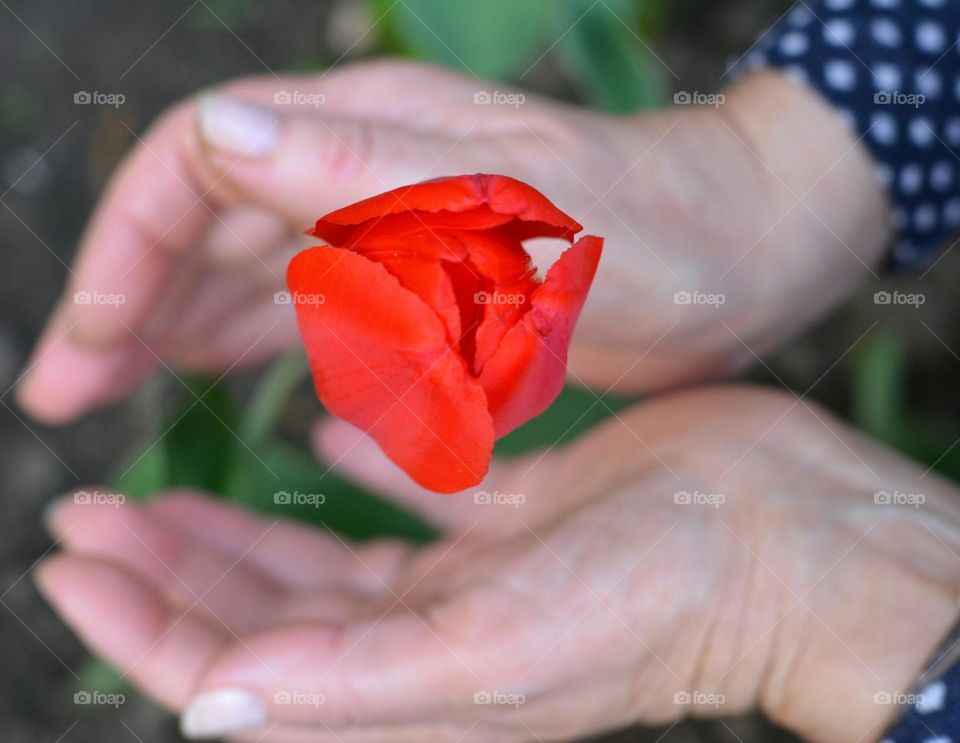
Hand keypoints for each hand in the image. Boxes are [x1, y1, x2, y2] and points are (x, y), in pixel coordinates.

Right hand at [16, 61, 889, 422]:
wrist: (739, 254)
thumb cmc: (654, 226)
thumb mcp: (518, 203)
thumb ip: (371, 171)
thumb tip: (216, 132)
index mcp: (371, 137)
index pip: (197, 168)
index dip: (127, 252)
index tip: (88, 348)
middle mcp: (366, 172)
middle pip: (205, 224)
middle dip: (127, 303)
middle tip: (64, 397)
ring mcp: (391, 225)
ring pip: (249, 270)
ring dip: (174, 326)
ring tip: (113, 390)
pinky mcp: (422, 278)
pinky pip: (309, 304)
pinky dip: (250, 336)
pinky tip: (217, 370)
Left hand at [37, 386, 959, 741]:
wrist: (781, 535)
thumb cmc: (657, 603)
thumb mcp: (499, 653)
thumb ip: (361, 686)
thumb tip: (215, 710)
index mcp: (414, 693)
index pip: (240, 670)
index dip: (146, 623)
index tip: (71, 556)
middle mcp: (428, 645)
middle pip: (264, 618)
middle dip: (168, 572)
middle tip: (88, 511)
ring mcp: (469, 583)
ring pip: (319, 566)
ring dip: (235, 532)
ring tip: (162, 490)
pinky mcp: (510, 521)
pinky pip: (406, 498)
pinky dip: (353, 471)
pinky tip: (317, 434)